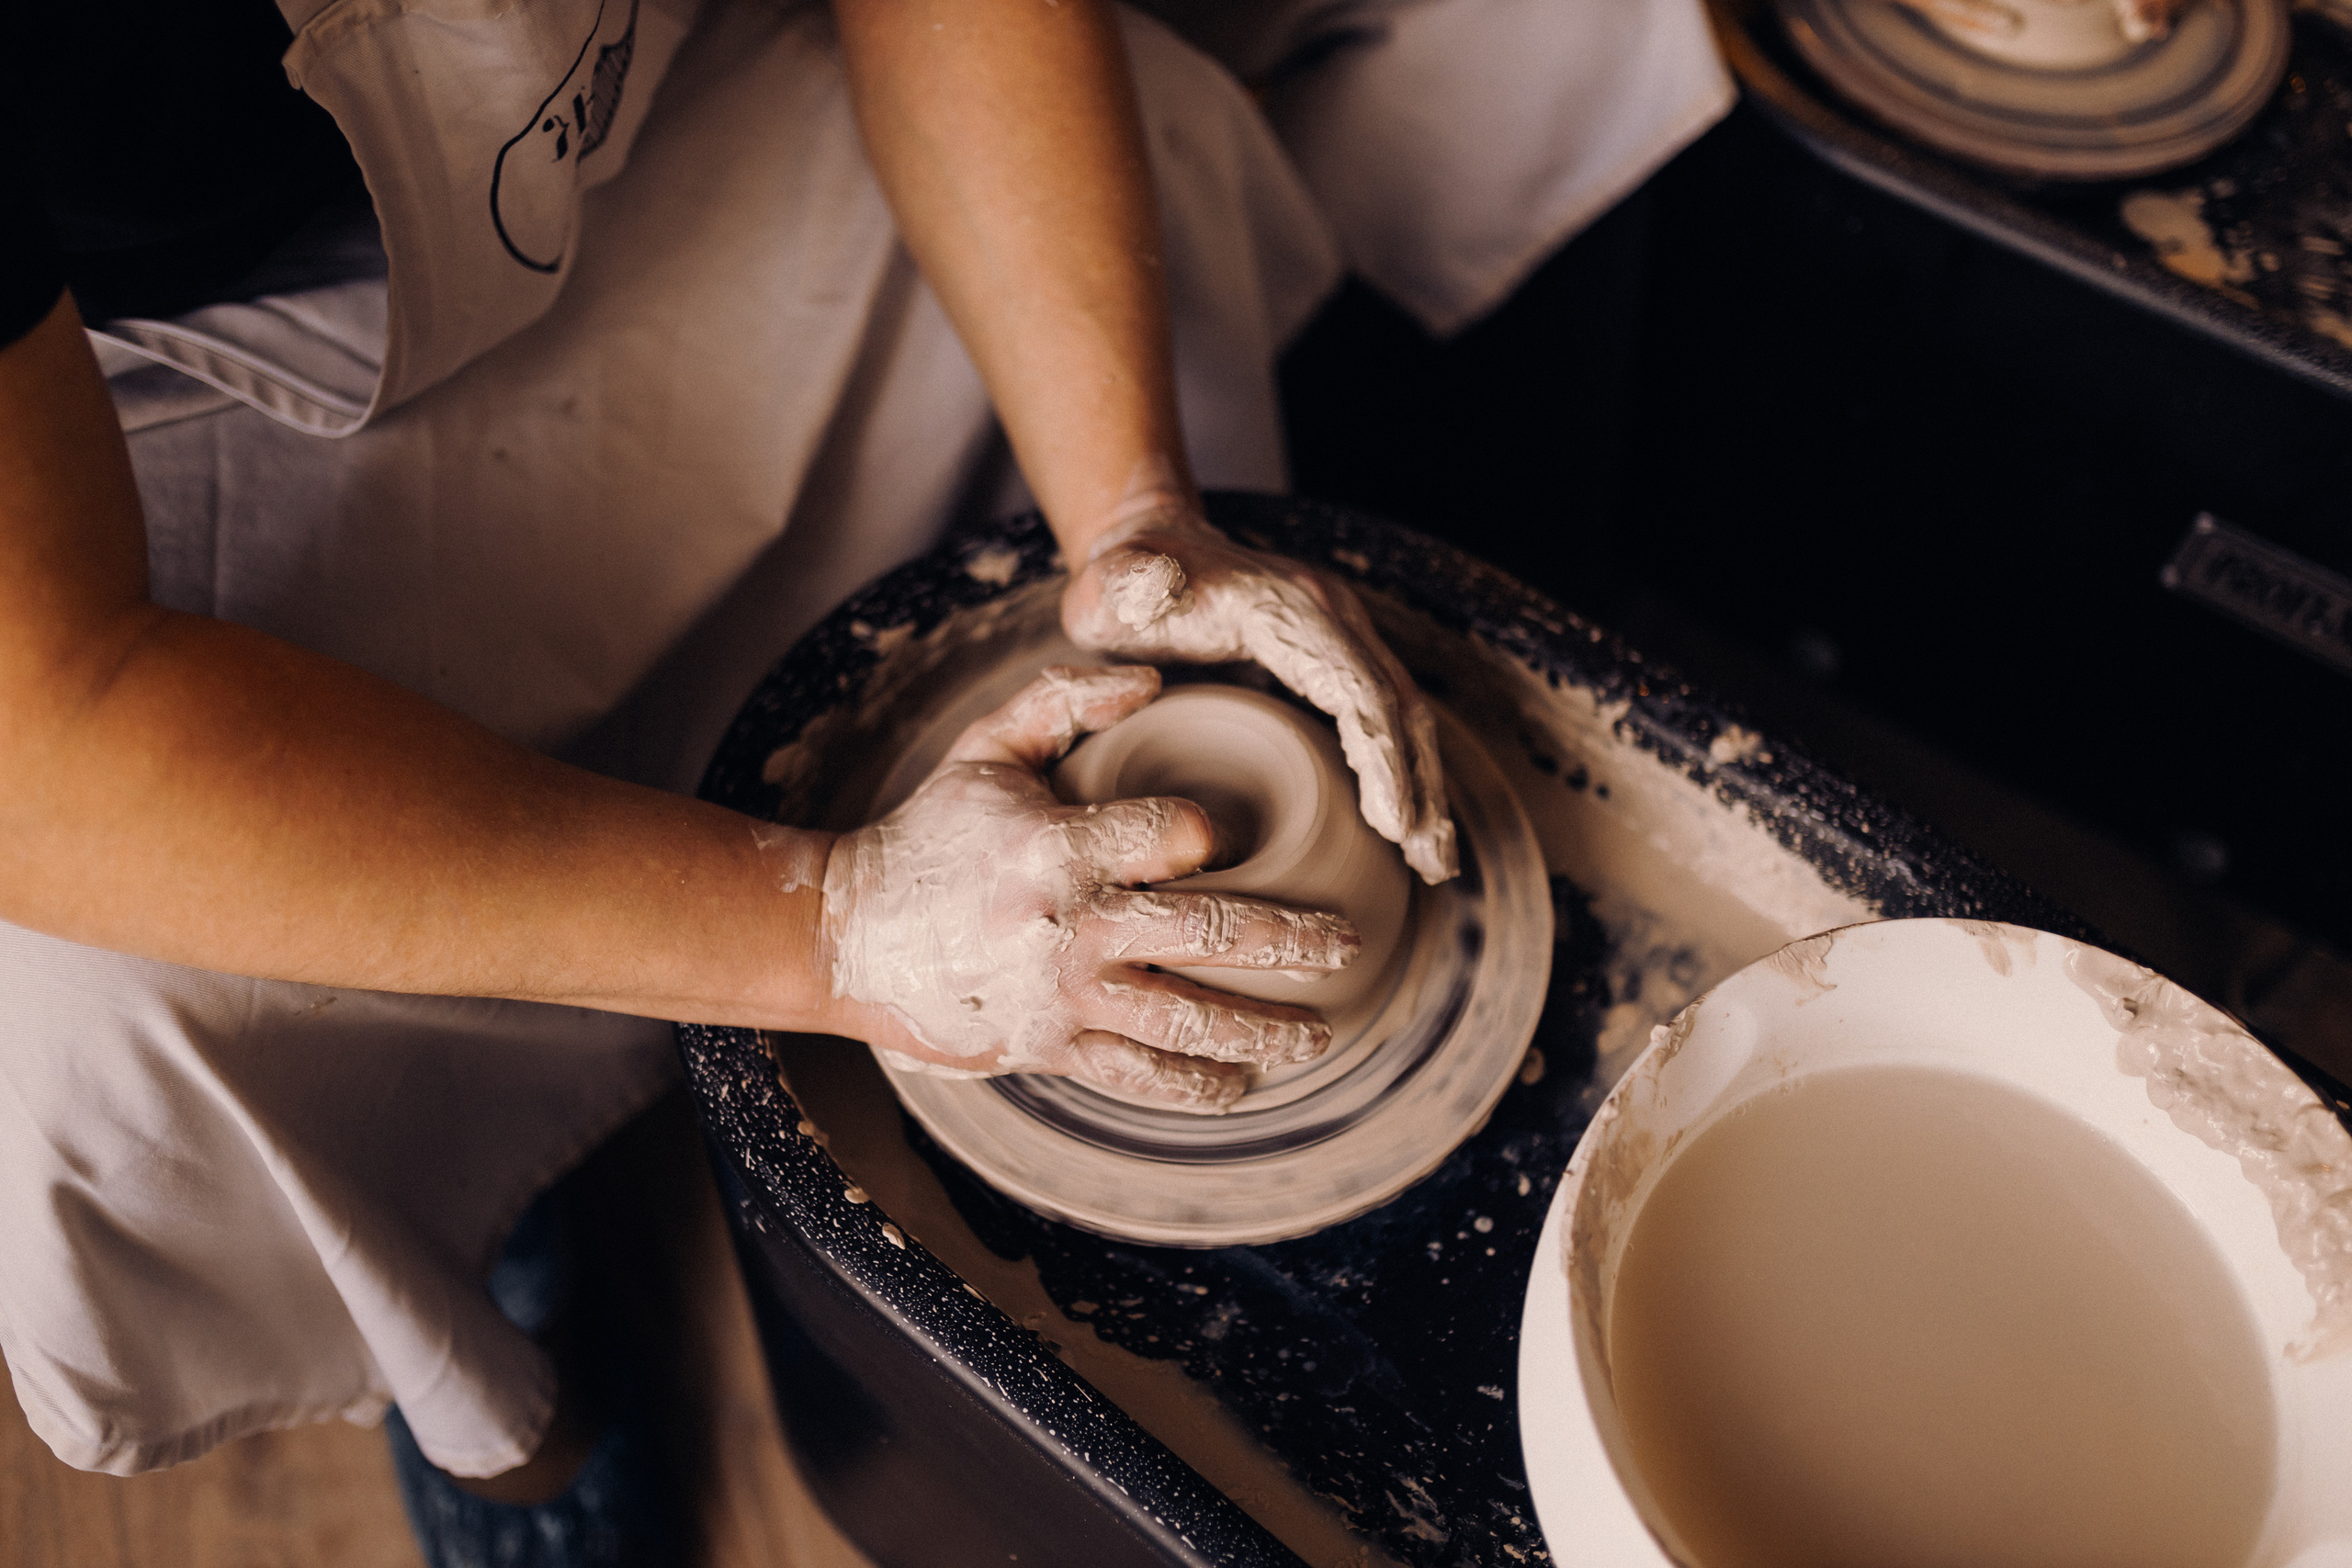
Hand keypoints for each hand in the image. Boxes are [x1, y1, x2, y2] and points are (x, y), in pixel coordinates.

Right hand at [819, 666, 1359, 1110]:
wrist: (848, 938)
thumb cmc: (928, 835)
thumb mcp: (985, 748)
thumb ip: (1066, 700)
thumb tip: (1153, 677)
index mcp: (1059, 847)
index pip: (1173, 835)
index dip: (1210, 833)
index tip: (1220, 838)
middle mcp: (1072, 927)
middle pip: (1211, 932)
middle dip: (1295, 940)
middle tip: (1351, 941)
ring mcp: (1065, 998)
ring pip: (1191, 1020)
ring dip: (1268, 1030)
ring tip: (1321, 1031)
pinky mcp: (1050, 1049)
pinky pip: (1139, 1075)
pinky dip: (1197, 1086)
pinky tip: (1243, 1083)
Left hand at [1062, 504, 1458, 883]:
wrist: (1145, 551)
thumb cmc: (1123, 587)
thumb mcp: (1113, 587)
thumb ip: (1129, 586)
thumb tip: (1158, 581)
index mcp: (1288, 608)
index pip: (1356, 687)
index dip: (1380, 756)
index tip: (1394, 824)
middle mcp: (1330, 616)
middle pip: (1398, 705)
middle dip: (1419, 785)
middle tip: (1429, 861)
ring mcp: (1338, 637)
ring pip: (1403, 715)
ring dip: (1424, 788)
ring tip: (1434, 862)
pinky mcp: (1334, 661)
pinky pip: (1383, 720)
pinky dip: (1404, 774)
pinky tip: (1408, 832)